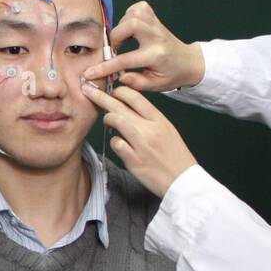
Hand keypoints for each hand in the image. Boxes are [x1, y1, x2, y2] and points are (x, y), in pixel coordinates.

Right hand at [82, 1, 204, 91]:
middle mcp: (156, 37)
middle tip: (115, 49)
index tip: (91, 72)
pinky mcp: (155, 19)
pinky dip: (129, 16)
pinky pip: (139, 8)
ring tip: (123, 39)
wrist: (188, 62)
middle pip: (131, 25)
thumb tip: (119, 77)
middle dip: (116, 36)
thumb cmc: (171, 75)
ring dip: (123, 25)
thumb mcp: (155, 86)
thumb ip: (136, 83)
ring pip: (134, 14)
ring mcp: (156, 25)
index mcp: (156, 55)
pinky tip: (129, 28)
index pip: (125, 60)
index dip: (105, 67)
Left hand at [82, 82, 197, 197]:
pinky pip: (116, 144)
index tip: (110, 91)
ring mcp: (141, 144)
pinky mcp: (134, 160)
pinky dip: (114, 143)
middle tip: (88, 91)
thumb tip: (128, 108)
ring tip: (107, 123)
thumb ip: (149, 118)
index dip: (119, 91)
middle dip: (101, 97)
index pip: (135, 97)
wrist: (182, 179)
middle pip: (120, 106)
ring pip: (116, 121)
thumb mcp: (167, 130)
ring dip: (107, 119)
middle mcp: (150, 129)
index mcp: (159, 119)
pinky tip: (120, 145)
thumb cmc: (174, 155)